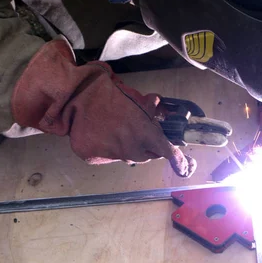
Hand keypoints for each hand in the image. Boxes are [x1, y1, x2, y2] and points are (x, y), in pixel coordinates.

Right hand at [11, 38, 195, 177]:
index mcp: (145, 132)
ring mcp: (112, 153)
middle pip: (146, 156)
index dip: (177, 160)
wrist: (76, 95)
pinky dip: (106, 149)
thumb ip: (148, 108)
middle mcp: (131, 146)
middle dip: (146, 147)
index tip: (185, 167)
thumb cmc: (108, 95)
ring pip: (127, 156)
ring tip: (116, 130)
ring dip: (126, 147)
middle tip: (137, 133)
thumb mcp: (133, 99)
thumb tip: (157, 103)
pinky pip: (106, 157)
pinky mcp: (93, 156)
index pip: (166, 151)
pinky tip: (101, 135)